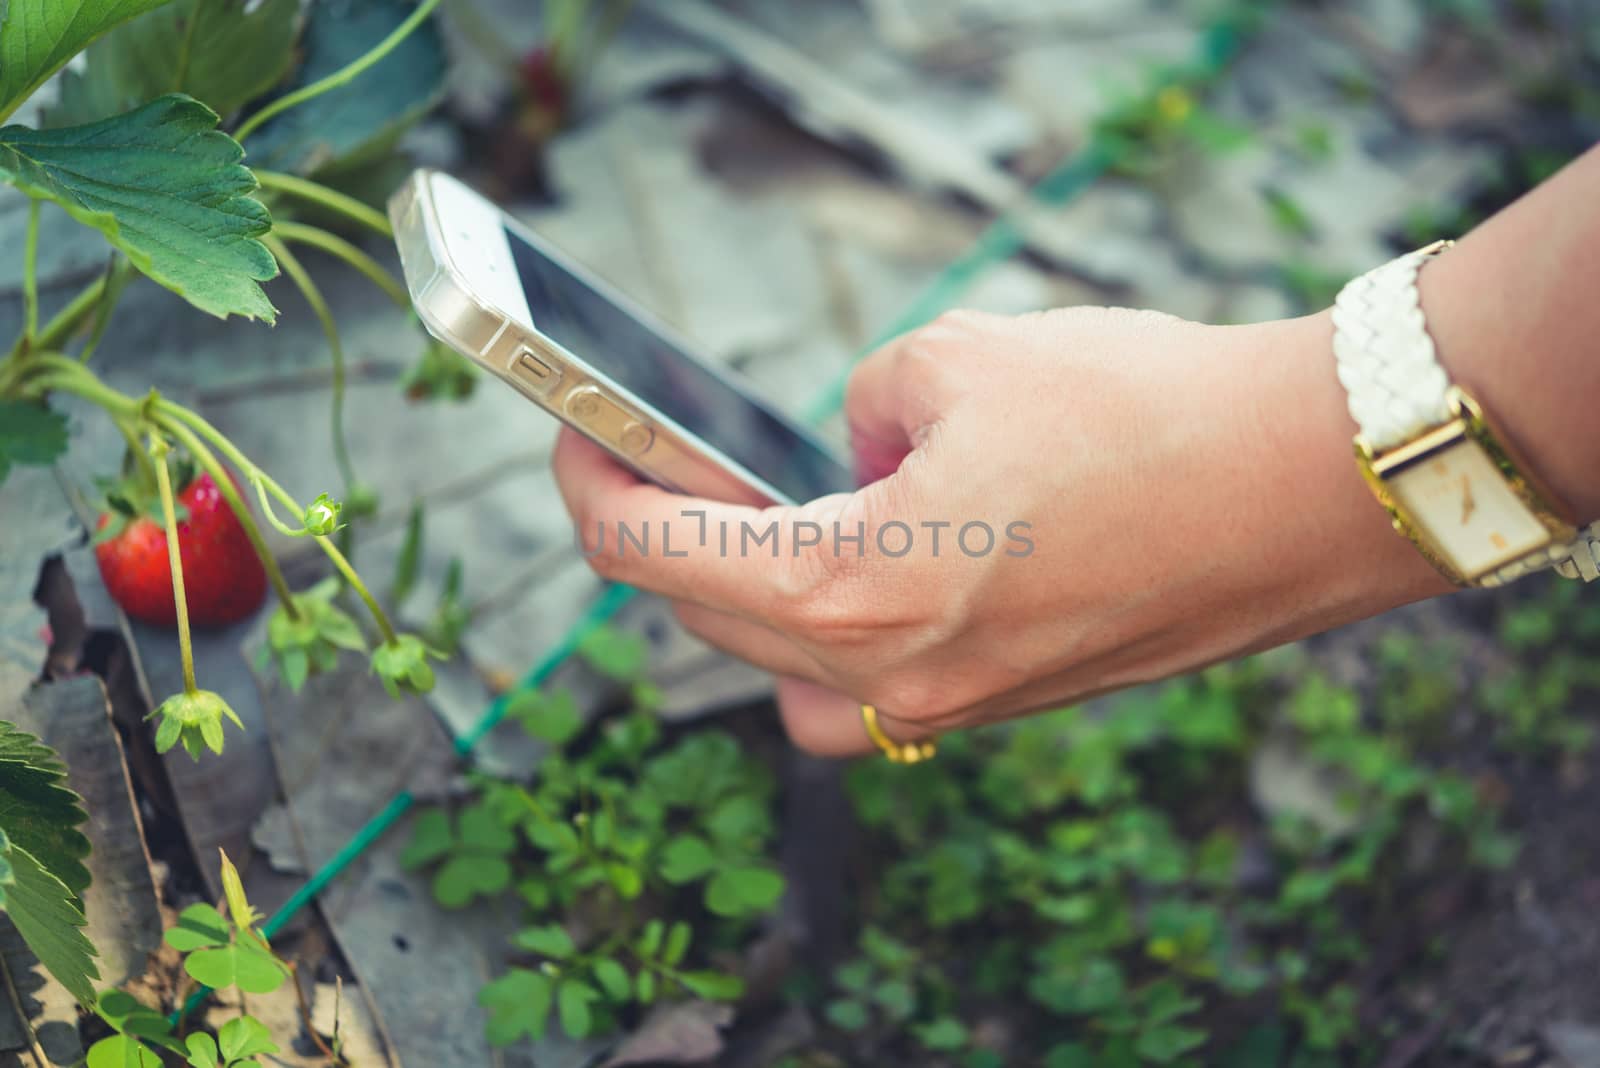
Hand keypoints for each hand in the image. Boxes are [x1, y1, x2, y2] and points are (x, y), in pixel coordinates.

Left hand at [552, 306, 1449, 755]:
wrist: (1305, 489)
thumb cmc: (1143, 414)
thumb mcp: (959, 358)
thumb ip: (865, 403)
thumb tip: (859, 450)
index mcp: (849, 591)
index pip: (653, 558)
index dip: (594, 485)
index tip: (582, 437)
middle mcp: (888, 680)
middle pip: (711, 620)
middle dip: (672, 536)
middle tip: (668, 459)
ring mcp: (950, 710)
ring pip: (786, 672)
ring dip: (752, 597)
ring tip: (769, 514)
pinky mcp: (1005, 706)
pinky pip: (869, 690)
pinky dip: (837, 629)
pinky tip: (870, 558)